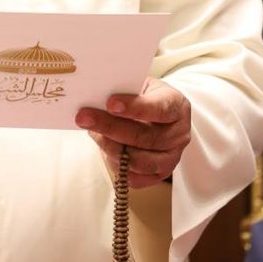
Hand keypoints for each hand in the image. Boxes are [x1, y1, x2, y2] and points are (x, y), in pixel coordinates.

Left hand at [74, 79, 190, 189]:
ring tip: (93, 132)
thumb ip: (123, 89)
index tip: (110, 103)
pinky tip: (105, 147)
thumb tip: (96, 95)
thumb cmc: (144, 96)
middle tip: (84, 118)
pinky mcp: (160, 175)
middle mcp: (179, 134)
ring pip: (138, 160)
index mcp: (177, 105)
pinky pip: (134, 178)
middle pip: (144, 137)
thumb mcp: (139, 84)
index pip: (159, 108)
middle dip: (110, 128)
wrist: (156, 114)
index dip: (135, 107)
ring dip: (110, 147)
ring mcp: (171, 157)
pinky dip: (115, 164)